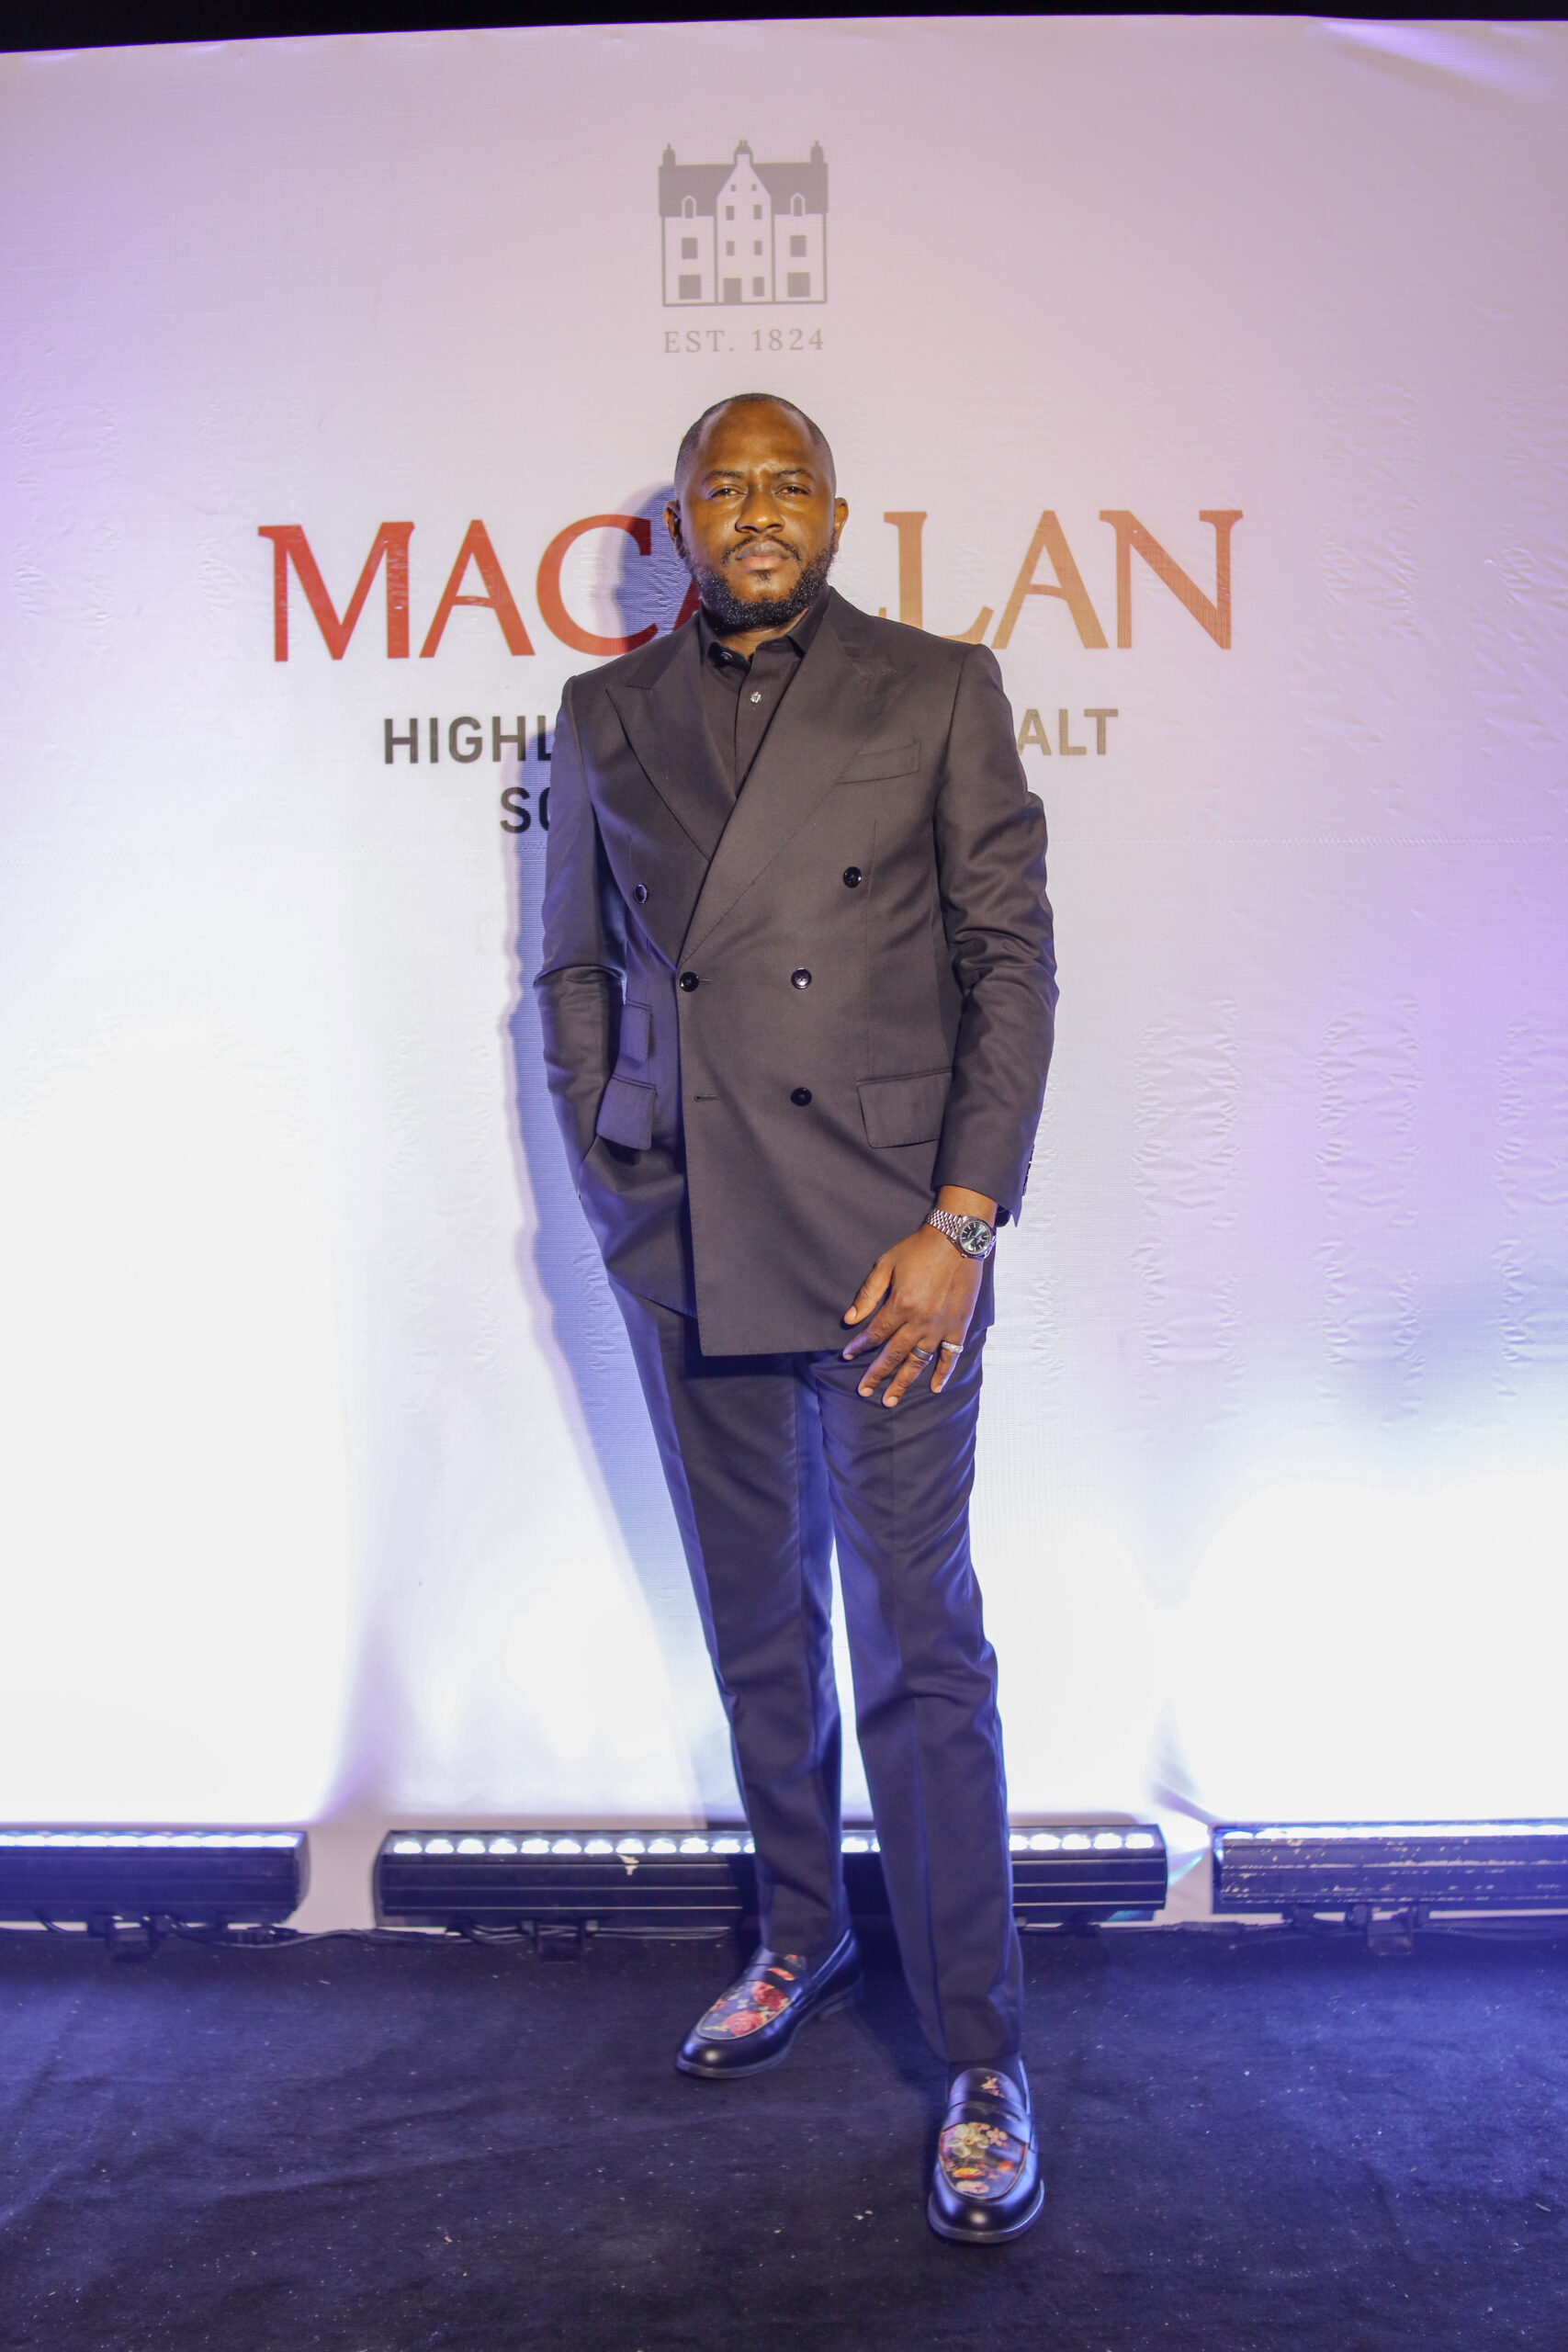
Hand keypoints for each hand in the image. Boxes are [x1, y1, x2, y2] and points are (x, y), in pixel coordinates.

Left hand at [841, 1189, 993, 1406]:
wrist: (958, 1239)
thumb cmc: (918, 1249)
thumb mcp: (886, 1264)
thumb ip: (868, 1294)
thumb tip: (849, 1319)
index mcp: (900, 1306)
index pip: (875, 1334)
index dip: (859, 1346)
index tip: (847, 1356)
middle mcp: (920, 1322)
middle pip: (893, 1355)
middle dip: (876, 1375)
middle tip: (863, 1391)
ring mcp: (941, 1327)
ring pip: (918, 1362)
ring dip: (903, 1382)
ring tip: (889, 1400)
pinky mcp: (959, 1327)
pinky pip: (950, 1356)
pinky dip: (943, 1373)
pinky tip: (934, 1388)